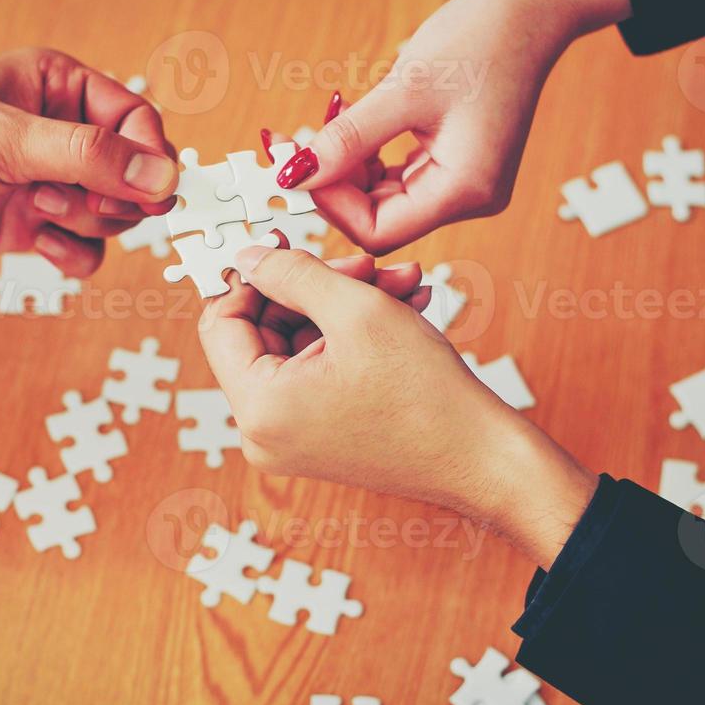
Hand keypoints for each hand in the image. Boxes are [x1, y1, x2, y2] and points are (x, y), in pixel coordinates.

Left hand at [0, 48, 179, 276]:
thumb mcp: (2, 139)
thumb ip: (87, 157)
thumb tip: (161, 174)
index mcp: (58, 86)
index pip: (137, 121)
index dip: (150, 157)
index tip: (150, 191)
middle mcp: (58, 133)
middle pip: (133, 174)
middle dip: (112, 196)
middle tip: (74, 200)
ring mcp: (44, 182)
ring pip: (111, 216)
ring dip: (87, 225)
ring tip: (38, 212)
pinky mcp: (26, 225)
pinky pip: (82, 250)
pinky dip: (70, 255)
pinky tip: (36, 244)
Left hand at [199, 246, 597, 567]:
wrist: (483, 458)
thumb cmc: (427, 396)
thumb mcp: (355, 311)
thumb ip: (291, 274)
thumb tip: (248, 256)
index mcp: (259, 409)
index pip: (220, 324)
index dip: (251, 277)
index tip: (282, 246)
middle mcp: (264, 433)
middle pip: (265, 332)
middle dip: (316, 287)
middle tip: (363, 264)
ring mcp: (292, 438)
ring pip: (300, 344)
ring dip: (346, 304)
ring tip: (398, 282)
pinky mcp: (321, 435)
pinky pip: (320, 368)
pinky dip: (355, 335)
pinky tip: (401, 306)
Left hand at [289, 0, 631, 254]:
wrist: (532, 9)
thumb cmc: (479, 40)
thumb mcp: (402, 90)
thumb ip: (347, 139)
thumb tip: (295, 175)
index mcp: (465, 191)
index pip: (379, 232)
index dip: (332, 204)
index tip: (300, 163)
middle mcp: (470, 199)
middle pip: (381, 219)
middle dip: (335, 184)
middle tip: (298, 142)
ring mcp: (466, 183)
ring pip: (386, 199)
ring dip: (349, 168)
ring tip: (330, 122)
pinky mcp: (459, 164)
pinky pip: (401, 178)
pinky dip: (371, 158)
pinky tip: (355, 123)